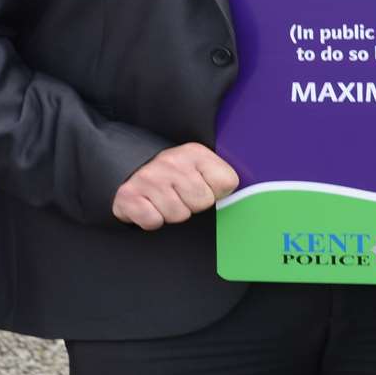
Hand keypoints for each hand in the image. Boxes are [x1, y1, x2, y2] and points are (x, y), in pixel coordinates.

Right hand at [110, 143, 239, 230]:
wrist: (128, 169)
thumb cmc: (172, 174)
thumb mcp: (198, 166)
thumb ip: (219, 177)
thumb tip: (247, 197)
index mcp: (195, 153)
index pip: (227, 183)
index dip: (217, 192)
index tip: (205, 187)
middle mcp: (172, 162)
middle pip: (202, 203)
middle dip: (192, 204)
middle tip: (179, 194)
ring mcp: (149, 178)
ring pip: (178, 215)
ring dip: (171, 213)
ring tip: (163, 199)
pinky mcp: (129, 196)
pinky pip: (153, 221)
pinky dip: (151, 219)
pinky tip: (149, 205)